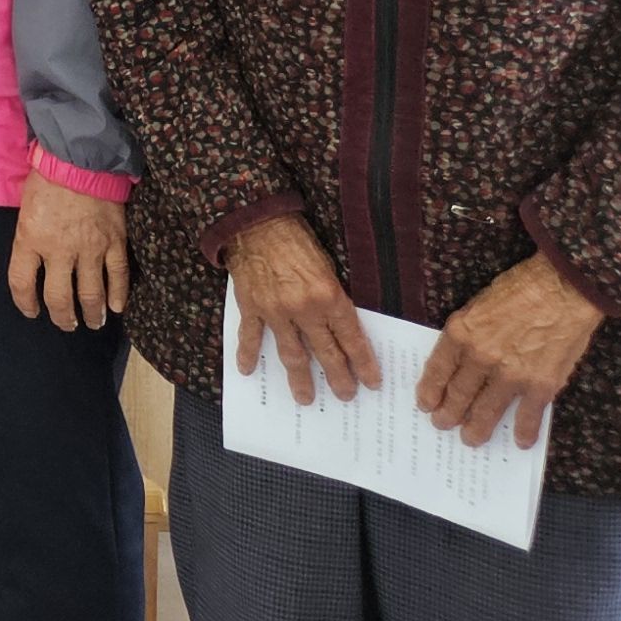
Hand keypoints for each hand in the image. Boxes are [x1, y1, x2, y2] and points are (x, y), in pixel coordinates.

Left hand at [7, 170, 131, 331]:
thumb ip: (30, 238)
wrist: (80, 157)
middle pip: (59, 298)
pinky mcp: (114, 241)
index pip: (22, 283)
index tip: (32, 311)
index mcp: (30, 239)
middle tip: (68, 325)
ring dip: (92, 313)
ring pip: (91, 294)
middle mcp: (59, 250)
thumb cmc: (47, 178)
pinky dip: (118, 295)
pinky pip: (118, 276)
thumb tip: (35, 262)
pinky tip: (116, 308)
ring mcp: (89, 248)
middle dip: (63, 318)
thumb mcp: (25, 209)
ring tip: (93, 322)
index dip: (25, 303)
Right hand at [223, 212, 380, 405]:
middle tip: (346, 396)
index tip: (372, 382)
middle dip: (338, 378)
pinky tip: (247, 370)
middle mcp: (304, 309)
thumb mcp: (328, 266)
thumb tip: (342, 327)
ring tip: (305, 398)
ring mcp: (275, 311)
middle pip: (325, 352)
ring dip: (299, 378)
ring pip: (291, 353)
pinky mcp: (251, 307)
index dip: (363, 362)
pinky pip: (250, 336)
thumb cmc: (297, 239)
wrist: (257, 222)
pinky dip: (247, 354)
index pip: (351, 338)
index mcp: (329, 296)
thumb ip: (333, 298)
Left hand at [419, 253, 603, 449]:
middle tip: (442, 425)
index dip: (430, 390)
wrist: (565, 288)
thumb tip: (460, 360)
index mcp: (461, 333)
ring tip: (470, 440)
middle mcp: (481, 357)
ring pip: (487, 411)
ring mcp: (511, 374)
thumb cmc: (522, 288)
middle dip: (448, 414)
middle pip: (458, 394)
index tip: (425, 404)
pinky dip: (523, 431)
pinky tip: (520, 442)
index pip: (438, 370)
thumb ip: (469, 333)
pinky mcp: (541, 384)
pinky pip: (528, 415)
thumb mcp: (479, 303)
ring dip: (477, 429)